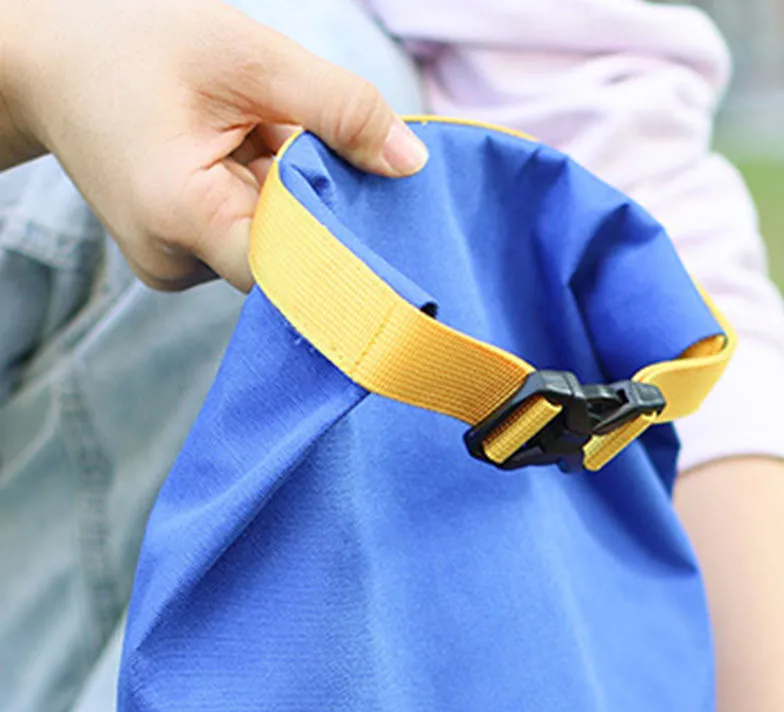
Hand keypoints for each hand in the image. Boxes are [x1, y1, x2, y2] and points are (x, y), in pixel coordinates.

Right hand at [0, 0, 424, 291]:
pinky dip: (258, 197)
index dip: (345, 240)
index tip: (379, 207)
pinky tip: (236, 152)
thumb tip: (412, 163)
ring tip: (251, 133)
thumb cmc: (131, 42)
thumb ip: (337, 108)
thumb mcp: (246, 55)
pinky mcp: (176, 257)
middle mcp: (175, 263)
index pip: (297, 267)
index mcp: (184, 218)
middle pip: (289, 259)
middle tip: (301, 137)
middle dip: (315, 202)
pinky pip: (245, 238)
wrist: (40, 56)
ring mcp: (172, 267)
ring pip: (271, 247)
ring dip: (285, 194)